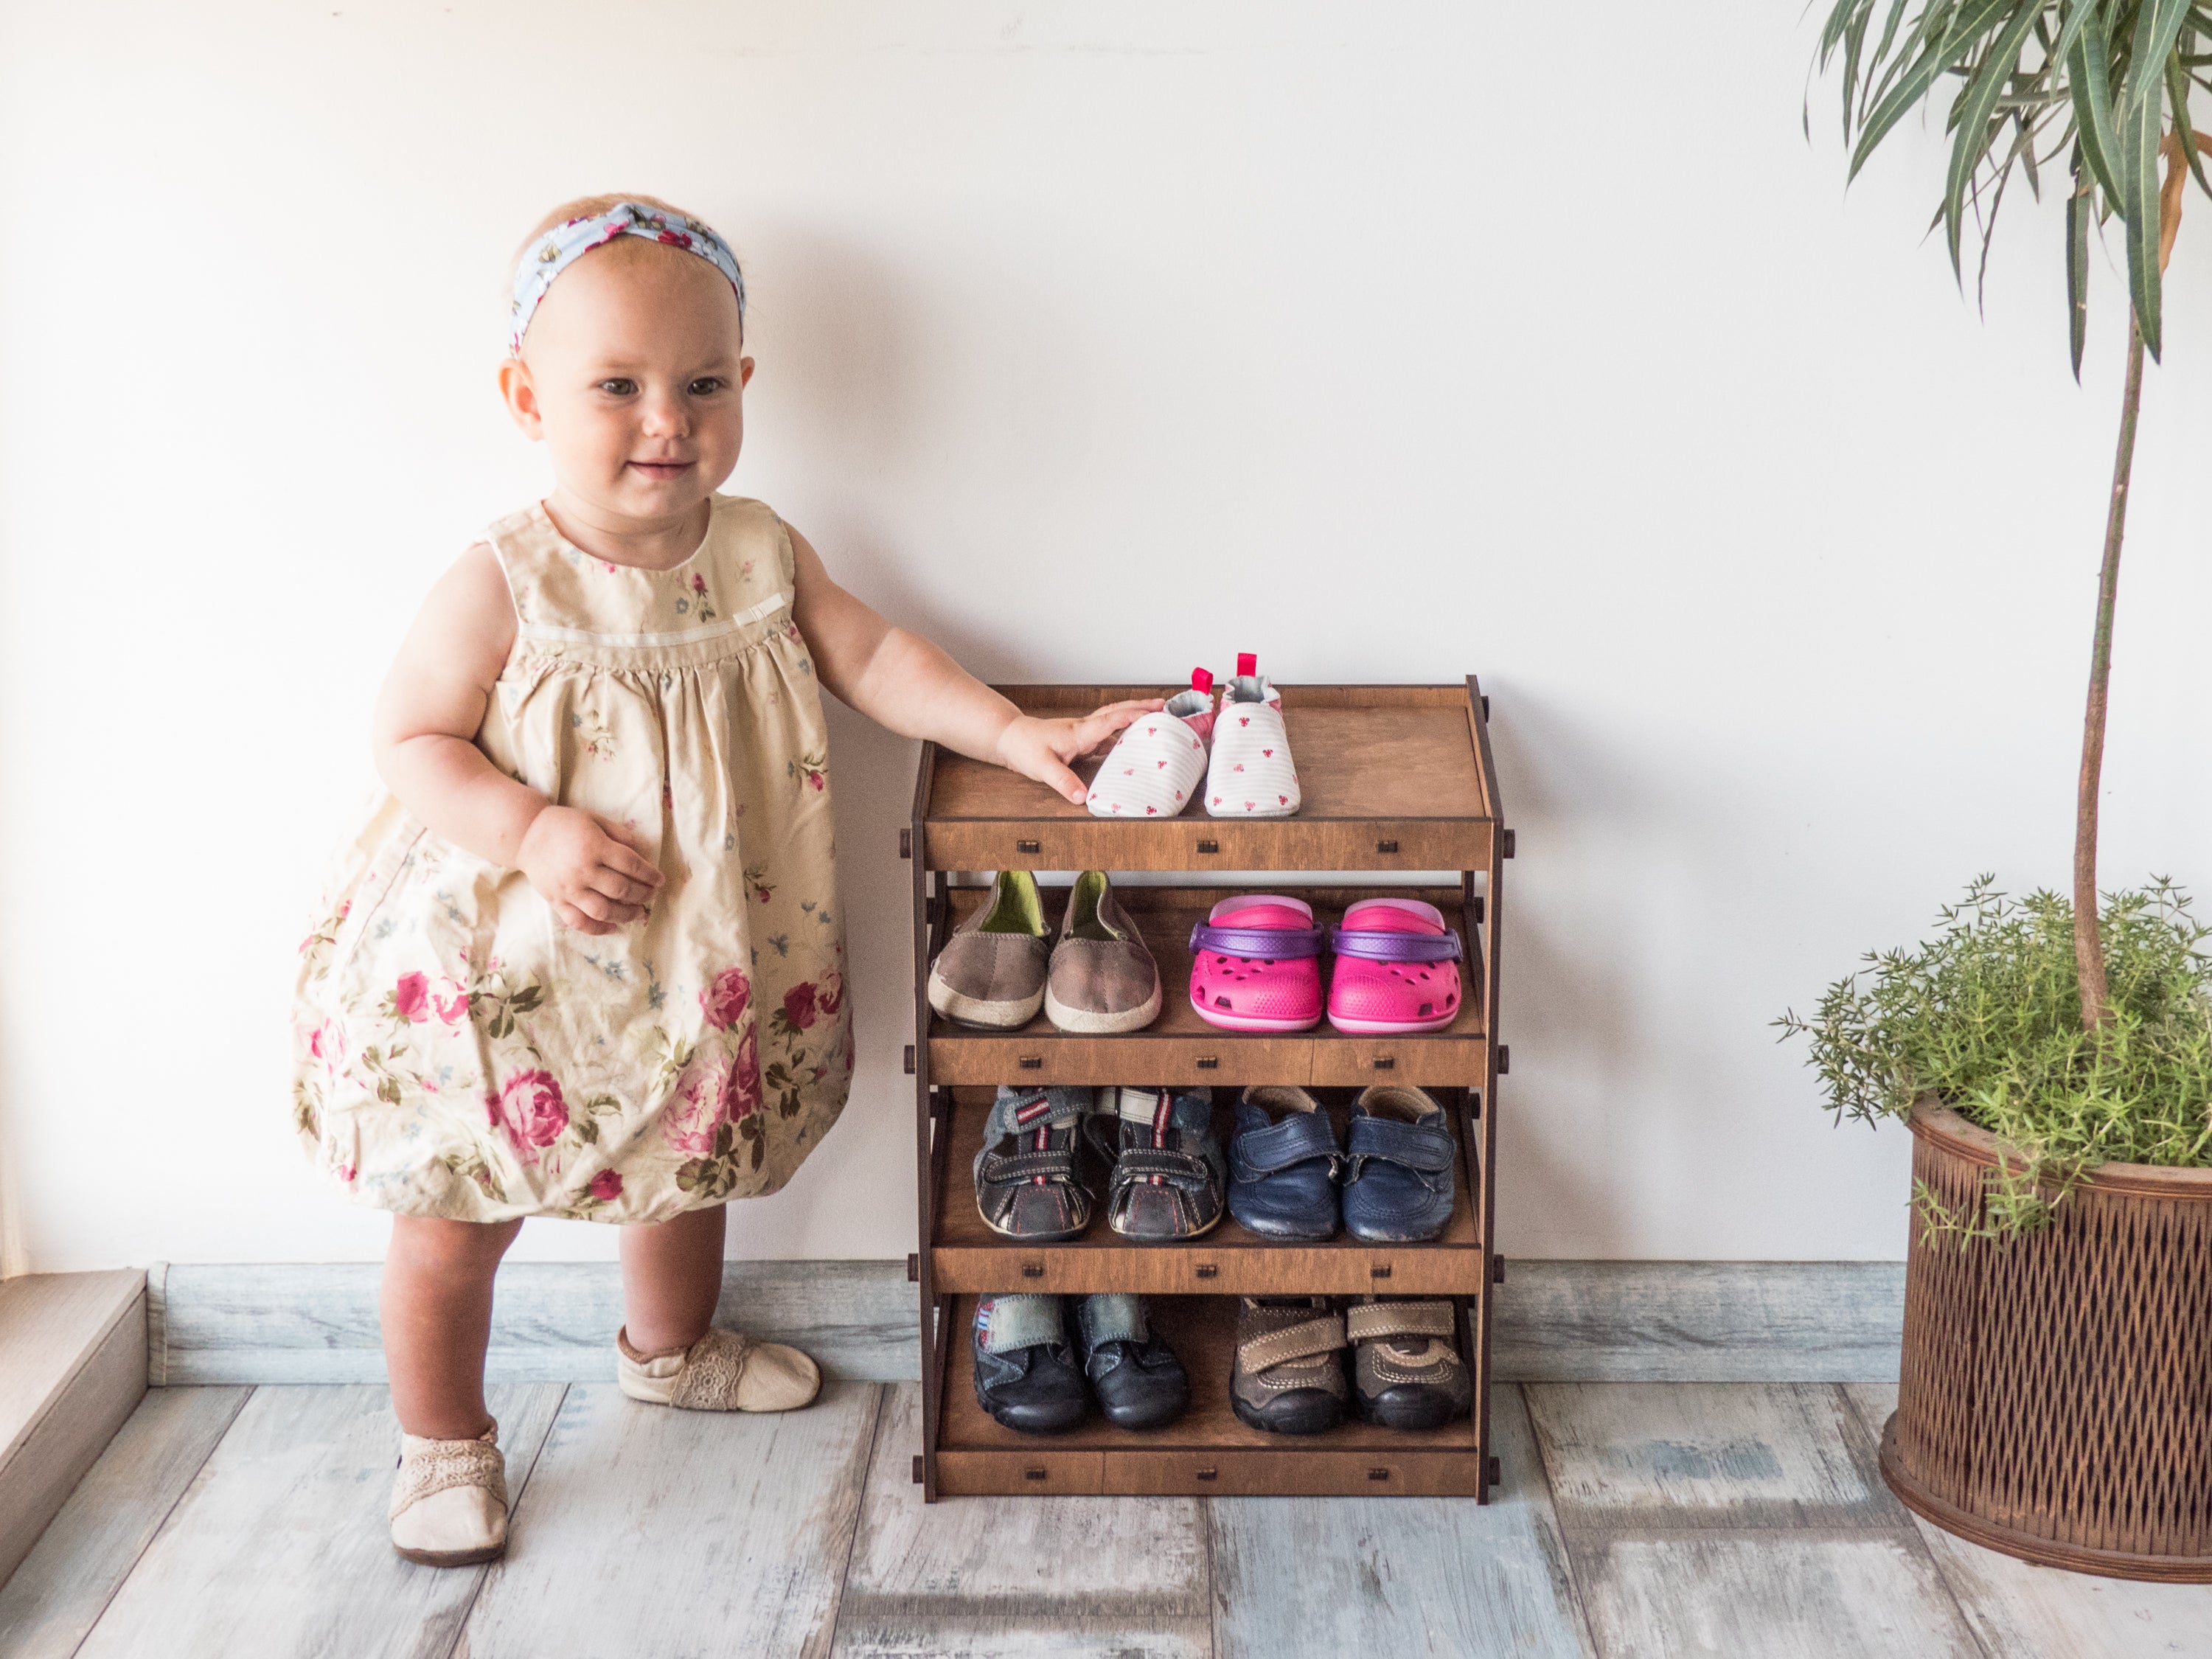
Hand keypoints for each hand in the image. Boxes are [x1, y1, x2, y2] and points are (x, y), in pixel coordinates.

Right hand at [516, 806, 664, 935]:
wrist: (526, 835)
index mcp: (594, 846)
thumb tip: (643, 853)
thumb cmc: (565, 824)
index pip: (631, 865)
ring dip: (626, 914)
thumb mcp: (595, 820)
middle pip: (621, 889)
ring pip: (604, 910)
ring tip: (639, 913)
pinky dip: (598, 929)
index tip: (660, 880)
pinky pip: (579, 921)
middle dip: (643, 894)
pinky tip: (613, 927)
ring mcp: (569, 889)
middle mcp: (582, 870)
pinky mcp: (557, 901)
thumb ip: (620, 835)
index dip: (649, 875)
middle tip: (652, 895)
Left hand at [994, 700, 1164, 805]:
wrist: (1009, 738)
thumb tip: (1083, 798)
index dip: (1133, 716)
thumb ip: (1064, 782)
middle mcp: (1084, 729)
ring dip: (1132, 715)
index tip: (1154, 713)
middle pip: (1116, 712)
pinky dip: (1121, 731)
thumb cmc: (1025, 748)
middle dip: (1140, 707)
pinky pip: (1106, 732)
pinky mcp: (1080, 739)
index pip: (1110, 720)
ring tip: (1154, 716)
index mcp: (1079, 733)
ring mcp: (1083, 733)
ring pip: (1112, 719)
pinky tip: (1130, 740)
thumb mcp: (1043, 768)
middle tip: (1162, 705)